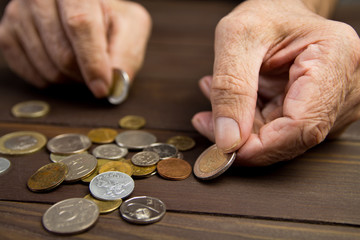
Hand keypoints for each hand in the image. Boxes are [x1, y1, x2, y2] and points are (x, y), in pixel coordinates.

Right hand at [0, 0, 150, 97]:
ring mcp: (19, 13)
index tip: (102, 87)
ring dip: (70, 79)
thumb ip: (127, 52)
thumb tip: (114, 84)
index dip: (93, 61)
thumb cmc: (109, 18)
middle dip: (85, 75)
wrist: (83, 8)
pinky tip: (61, 66)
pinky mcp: (6, 32)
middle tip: (97, 74)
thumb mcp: (131, 27)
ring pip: (47, 68)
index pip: (81, 25)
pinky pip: (29, 73)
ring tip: (81, 66)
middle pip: (63, 54)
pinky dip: (50, 80)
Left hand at [192, 0, 359, 165]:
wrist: (282, 7)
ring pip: (283, 138)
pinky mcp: (317, 109)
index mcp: (335, 59)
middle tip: (208, 122)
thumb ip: (231, 87)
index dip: (262, 146)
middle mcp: (345, 86)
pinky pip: (281, 130)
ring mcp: (334, 101)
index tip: (225, 149)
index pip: (302, 125)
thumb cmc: (268, 11)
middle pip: (293, 137)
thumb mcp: (238, 38)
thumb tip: (227, 139)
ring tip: (214, 98)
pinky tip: (232, 102)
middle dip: (246, 139)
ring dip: (243, 128)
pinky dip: (250, 121)